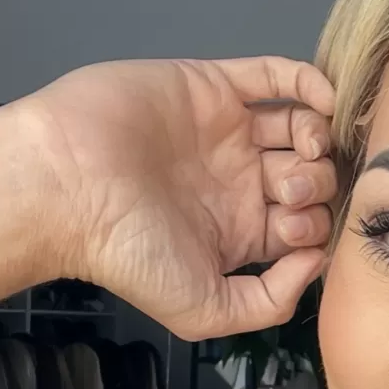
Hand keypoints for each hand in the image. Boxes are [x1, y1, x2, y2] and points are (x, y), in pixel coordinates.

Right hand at [1, 56, 338, 338]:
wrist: (67, 190)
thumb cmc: (125, 254)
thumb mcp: (206, 311)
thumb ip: (270, 301)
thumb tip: (316, 263)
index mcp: (240, 232)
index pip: (305, 226)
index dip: (317, 227)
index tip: (299, 232)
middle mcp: (239, 182)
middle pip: (309, 177)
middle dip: (317, 185)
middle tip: (290, 193)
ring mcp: (229, 133)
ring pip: (300, 129)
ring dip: (318, 139)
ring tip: (305, 151)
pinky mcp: (213, 87)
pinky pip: (275, 76)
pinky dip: (309, 82)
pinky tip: (321, 101)